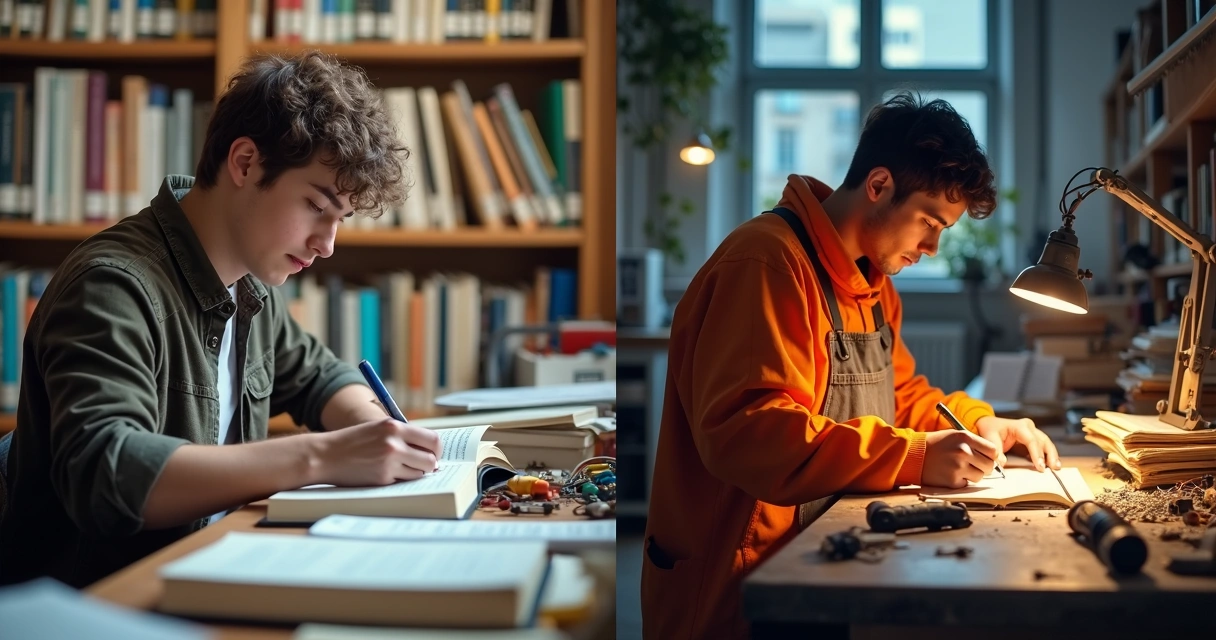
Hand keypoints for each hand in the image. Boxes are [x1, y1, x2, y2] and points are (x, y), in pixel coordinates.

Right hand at [312, 417, 442, 485]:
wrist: (326, 455)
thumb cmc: (353, 441)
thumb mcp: (379, 428)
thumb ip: (403, 435)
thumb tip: (431, 450)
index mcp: (394, 427)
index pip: (432, 439)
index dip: (437, 449)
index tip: (434, 454)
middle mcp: (394, 443)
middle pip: (431, 459)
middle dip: (431, 464)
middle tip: (425, 466)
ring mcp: (389, 462)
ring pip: (420, 473)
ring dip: (416, 472)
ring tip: (401, 467)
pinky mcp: (382, 478)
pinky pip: (404, 481)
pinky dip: (401, 479)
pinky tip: (388, 473)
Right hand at [921, 429, 999, 487]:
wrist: (913, 454)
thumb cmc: (936, 444)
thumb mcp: (955, 436)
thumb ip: (975, 444)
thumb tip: (996, 459)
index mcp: (966, 437)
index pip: (993, 451)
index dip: (991, 456)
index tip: (986, 458)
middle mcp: (963, 451)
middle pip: (989, 466)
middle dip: (984, 467)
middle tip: (973, 465)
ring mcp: (958, 467)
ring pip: (980, 477)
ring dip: (972, 475)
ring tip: (959, 468)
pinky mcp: (952, 480)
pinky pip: (967, 484)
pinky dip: (961, 481)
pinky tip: (950, 473)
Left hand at [975, 416, 1060, 471]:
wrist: (990, 424)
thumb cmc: (990, 429)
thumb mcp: (989, 437)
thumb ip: (996, 450)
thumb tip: (1001, 463)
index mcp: (1019, 426)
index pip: (1031, 440)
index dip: (1036, 454)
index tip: (1040, 467)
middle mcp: (1029, 427)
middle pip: (1043, 441)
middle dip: (1049, 454)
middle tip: (1053, 468)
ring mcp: (1033, 432)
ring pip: (1046, 443)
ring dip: (1052, 455)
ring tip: (1056, 467)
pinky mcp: (1034, 439)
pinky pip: (1043, 447)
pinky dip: (1048, 456)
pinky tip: (1052, 465)